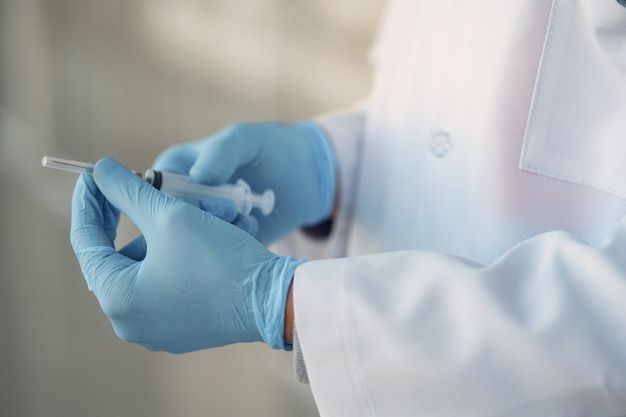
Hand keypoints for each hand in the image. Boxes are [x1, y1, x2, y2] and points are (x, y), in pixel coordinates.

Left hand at [70, 158, 303, 352]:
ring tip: (187, 208)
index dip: (89, 201)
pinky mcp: (183, 329)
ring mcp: (157, 329)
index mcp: (118, 298)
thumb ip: (128, 190)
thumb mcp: (170, 215)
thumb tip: (100, 170)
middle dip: (134, 216)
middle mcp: (130, 322)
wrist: (274, 300)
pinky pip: (167, 283)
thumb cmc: (220, 259)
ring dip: (161, 234)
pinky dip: (177, 256)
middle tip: (135, 186)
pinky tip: (200, 234)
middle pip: (119, 255)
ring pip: (147, 267)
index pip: (86, 241)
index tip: (93, 174)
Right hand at [152, 122, 336, 244]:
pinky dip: (236, 244)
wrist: (305, 174)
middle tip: (228, 210)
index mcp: (176, 170)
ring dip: (218, 234)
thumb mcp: (245, 140)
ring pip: (192, 244)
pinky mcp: (226, 247)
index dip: (169, 201)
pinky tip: (254, 225)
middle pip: (168, 224)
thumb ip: (221, 153)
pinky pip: (220, 254)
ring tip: (244, 216)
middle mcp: (184, 201)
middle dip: (198, 220)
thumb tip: (198, 178)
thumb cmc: (269, 147)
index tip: (199, 202)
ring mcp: (205, 226)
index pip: (152, 192)